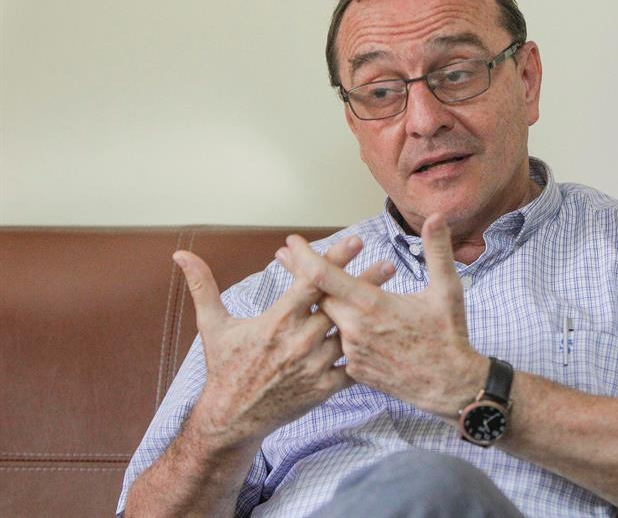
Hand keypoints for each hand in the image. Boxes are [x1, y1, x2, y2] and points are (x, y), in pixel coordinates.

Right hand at [173, 235, 392, 447]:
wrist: (231, 419)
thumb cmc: (224, 367)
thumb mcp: (212, 325)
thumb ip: (202, 286)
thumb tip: (180, 255)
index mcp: (276, 321)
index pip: (310, 283)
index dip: (332, 260)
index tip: (354, 241)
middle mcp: (298, 342)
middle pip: (338, 306)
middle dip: (363, 284)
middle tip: (388, 266)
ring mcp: (313, 366)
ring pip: (349, 335)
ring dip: (369, 317)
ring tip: (393, 299)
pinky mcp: (323, 388)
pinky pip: (352, 369)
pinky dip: (366, 355)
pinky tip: (385, 341)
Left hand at [278, 215, 488, 419]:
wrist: (450, 386)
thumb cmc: (449, 335)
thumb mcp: (448, 289)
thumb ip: (437, 250)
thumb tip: (437, 217)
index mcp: (371, 305)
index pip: (324, 276)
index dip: (304, 256)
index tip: (290, 242)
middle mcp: (354, 329)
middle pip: (316, 297)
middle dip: (300, 274)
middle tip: (284, 256)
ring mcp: (352, 352)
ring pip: (326, 321)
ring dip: (318, 301)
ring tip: (306, 285)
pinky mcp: (354, 370)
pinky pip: (338, 343)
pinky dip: (335, 327)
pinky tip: (334, 320)